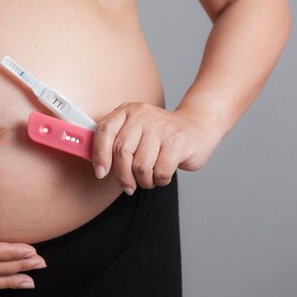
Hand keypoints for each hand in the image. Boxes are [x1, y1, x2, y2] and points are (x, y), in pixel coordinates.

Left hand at [91, 102, 223, 193]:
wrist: (197, 127)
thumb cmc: (159, 136)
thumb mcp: (135, 131)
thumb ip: (116, 143)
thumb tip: (99, 167)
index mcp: (127, 111)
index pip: (105, 130)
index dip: (99, 154)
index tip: (100, 172)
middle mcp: (143, 115)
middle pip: (122, 152)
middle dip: (122, 175)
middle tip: (128, 185)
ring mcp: (161, 127)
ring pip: (141, 165)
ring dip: (143, 180)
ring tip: (148, 179)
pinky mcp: (178, 141)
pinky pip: (160, 172)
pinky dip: (159, 180)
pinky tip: (162, 175)